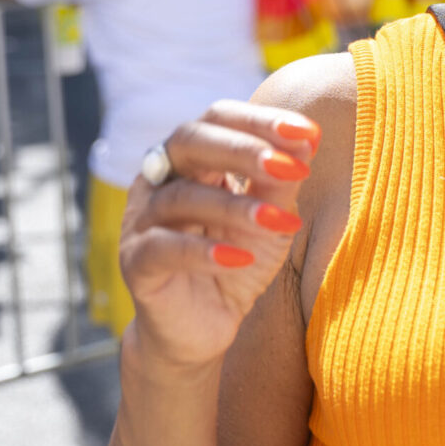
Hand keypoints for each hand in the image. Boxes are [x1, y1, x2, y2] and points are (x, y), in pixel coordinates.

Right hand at [120, 102, 319, 370]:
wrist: (205, 327)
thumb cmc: (239, 261)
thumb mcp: (271, 220)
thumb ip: (282, 181)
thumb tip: (307, 138)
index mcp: (192, 158)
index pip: (218, 117)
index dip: (260, 120)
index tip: (308, 132)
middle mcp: (160, 179)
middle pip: (190, 141)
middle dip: (243, 149)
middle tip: (291, 165)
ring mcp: (142, 219)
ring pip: (181, 197)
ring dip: (235, 206)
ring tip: (280, 220)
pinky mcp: (135, 262)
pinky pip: (163, 248)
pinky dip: (203, 251)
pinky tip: (241, 259)